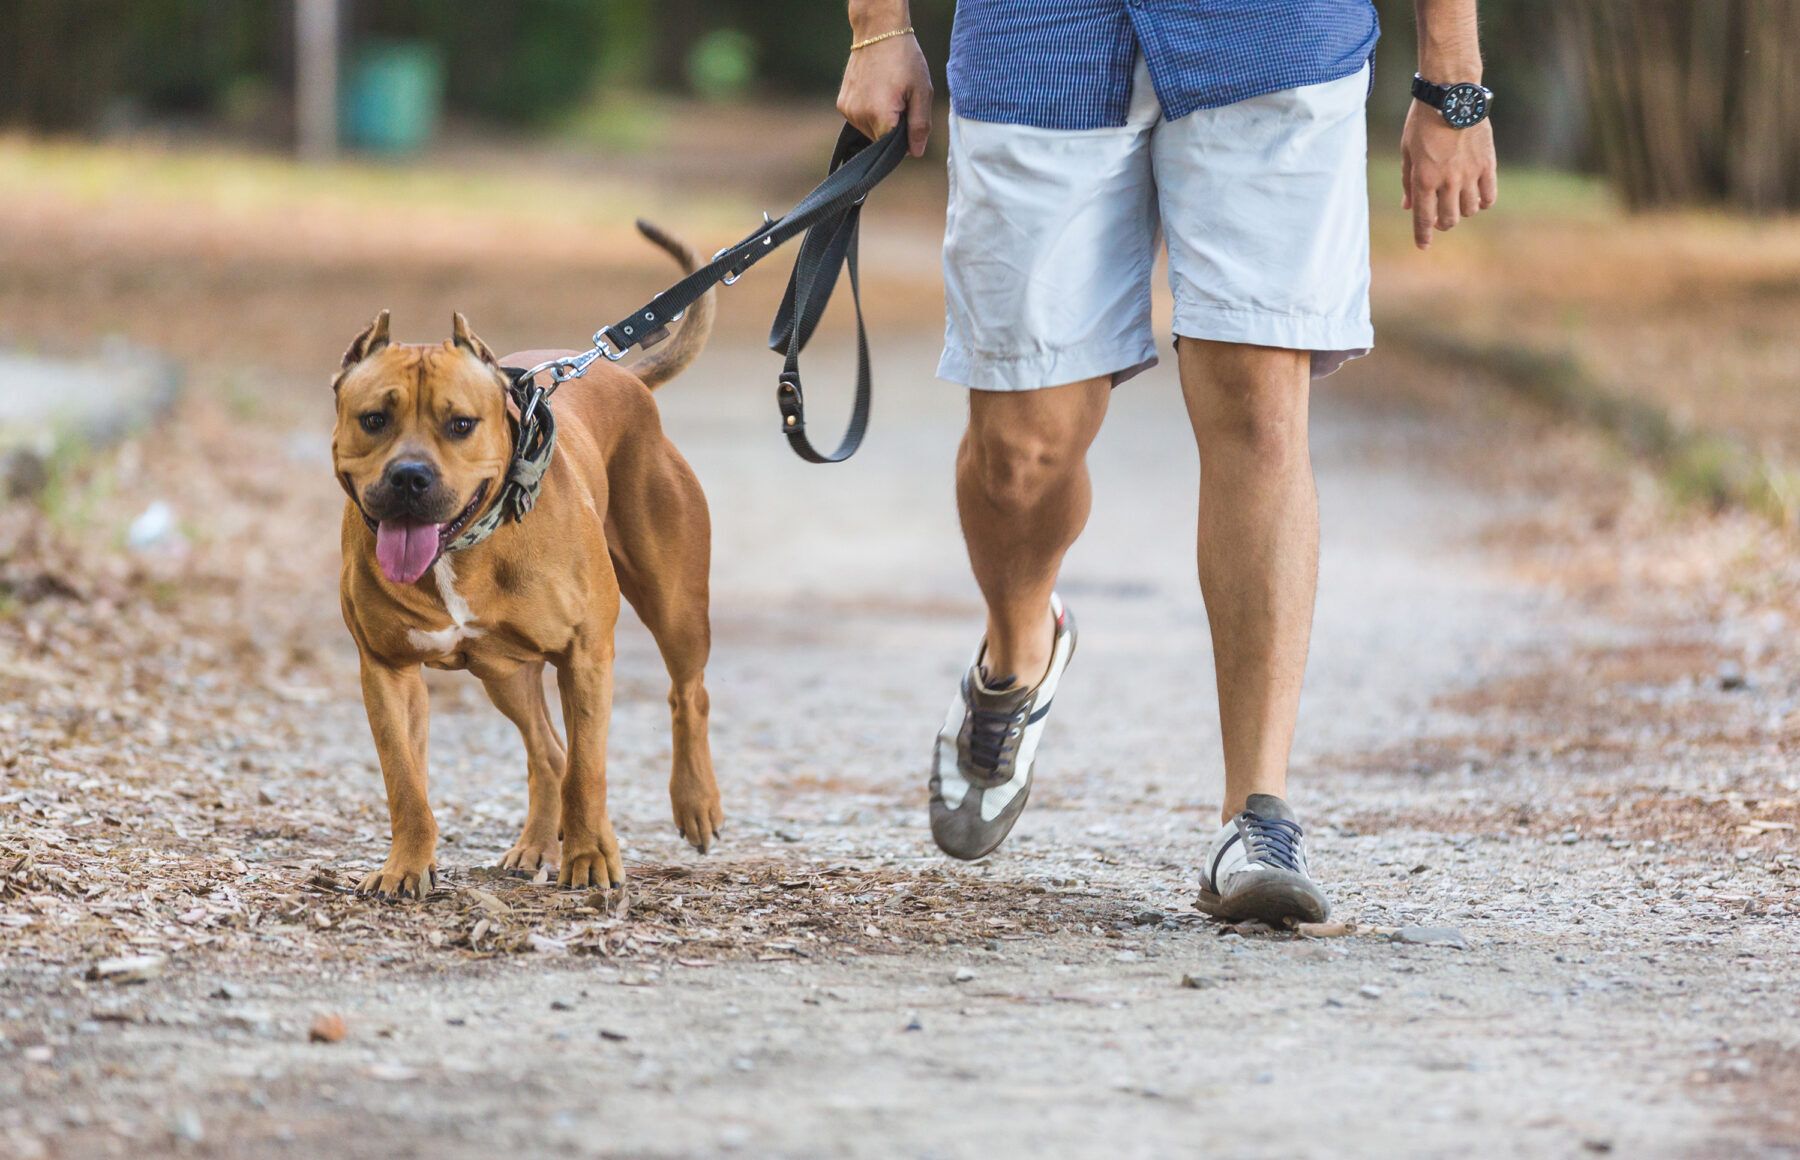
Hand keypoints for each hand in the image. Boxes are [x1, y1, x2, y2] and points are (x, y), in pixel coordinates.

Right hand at [837, 33, 933, 156]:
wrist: (878, 32)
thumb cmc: (904, 59)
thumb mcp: (922, 92)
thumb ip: (919, 125)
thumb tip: (916, 153)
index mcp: (880, 115)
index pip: (892, 148)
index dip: (905, 139)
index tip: (910, 119)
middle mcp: (860, 116)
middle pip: (880, 140)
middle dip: (893, 128)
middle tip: (901, 100)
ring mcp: (848, 111)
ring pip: (870, 131)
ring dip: (881, 121)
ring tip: (888, 93)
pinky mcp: (842, 104)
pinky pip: (859, 120)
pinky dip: (869, 113)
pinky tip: (875, 92)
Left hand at [1400, 103, 1496, 248]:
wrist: (1451, 95)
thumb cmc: (1423, 121)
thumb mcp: (1407, 151)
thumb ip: (1408, 181)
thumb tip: (1409, 206)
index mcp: (1424, 179)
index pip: (1423, 218)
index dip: (1422, 236)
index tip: (1423, 246)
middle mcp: (1448, 181)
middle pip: (1449, 219)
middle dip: (1443, 223)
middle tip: (1440, 218)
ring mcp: (1470, 173)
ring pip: (1470, 210)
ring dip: (1462, 211)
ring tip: (1458, 202)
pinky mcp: (1488, 163)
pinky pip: (1489, 195)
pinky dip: (1484, 201)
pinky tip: (1478, 198)